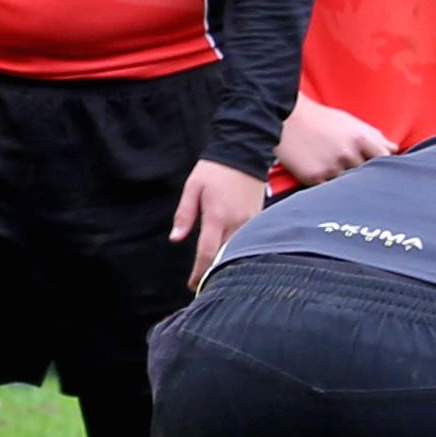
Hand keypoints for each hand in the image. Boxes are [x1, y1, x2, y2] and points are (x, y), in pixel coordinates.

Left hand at [170, 159, 266, 290]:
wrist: (244, 150)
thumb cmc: (215, 169)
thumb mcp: (192, 188)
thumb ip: (184, 214)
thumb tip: (176, 238)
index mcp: (217, 216)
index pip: (208, 253)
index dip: (199, 273)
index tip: (193, 286)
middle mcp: (237, 222)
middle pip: (225, 257)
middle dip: (213, 273)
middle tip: (202, 287)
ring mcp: (251, 221)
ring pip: (239, 251)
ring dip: (227, 264)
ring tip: (215, 276)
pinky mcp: (259, 217)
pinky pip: (249, 241)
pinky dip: (240, 252)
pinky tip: (232, 258)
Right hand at [273, 97, 394, 190]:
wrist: (286, 120)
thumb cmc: (321, 120)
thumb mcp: (350, 122)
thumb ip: (375, 136)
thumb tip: (395, 149)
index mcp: (360, 138)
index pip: (384, 160)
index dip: (385, 166)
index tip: (384, 171)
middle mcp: (347, 153)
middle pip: (367, 175)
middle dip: (365, 175)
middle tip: (361, 175)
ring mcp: (331, 167)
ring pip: (349, 184)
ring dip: (348, 183)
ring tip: (338, 172)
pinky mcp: (314, 177)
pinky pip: (330, 189)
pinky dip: (330, 187)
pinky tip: (325, 175)